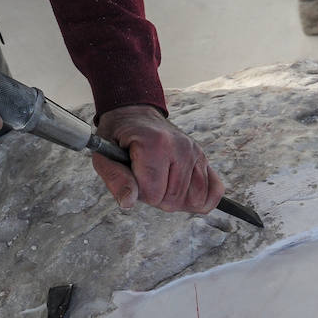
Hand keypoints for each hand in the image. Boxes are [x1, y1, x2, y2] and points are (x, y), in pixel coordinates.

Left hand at [90, 105, 224, 213]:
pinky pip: (214, 191)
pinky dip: (202, 200)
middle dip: (156, 197)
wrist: (135, 114)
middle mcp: (180, 147)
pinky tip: (186, 194)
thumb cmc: (118, 137)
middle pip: (173, 200)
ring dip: (176, 199)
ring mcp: (196, 152)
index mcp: (155, 144)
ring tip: (162, 182)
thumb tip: (128, 202)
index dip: (139, 193)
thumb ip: (115, 179)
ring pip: (193, 200)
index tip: (132, 176)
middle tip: (145, 178)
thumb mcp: (104, 155)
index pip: (153, 194)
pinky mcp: (204, 158)